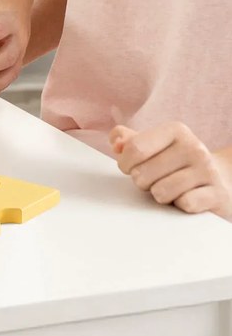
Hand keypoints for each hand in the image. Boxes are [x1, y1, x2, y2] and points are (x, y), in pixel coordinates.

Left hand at [110, 122, 231, 219]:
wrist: (219, 178)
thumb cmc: (176, 161)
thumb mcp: (153, 144)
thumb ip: (127, 139)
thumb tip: (116, 143)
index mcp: (175, 130)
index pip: (134, 148)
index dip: (125, 163)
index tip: (129, 166)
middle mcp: (194, 147)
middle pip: (143, 173)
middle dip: (140, 181)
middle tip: (152, 179)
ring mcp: (208, 171)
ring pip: (161, 191)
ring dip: (158, 194)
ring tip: (167, 188)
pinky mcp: (217, 194)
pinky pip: (184, 204)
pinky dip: (179, 205)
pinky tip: (185, 196)